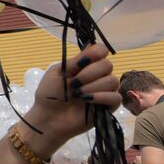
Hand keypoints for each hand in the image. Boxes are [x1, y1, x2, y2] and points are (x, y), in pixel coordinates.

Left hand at [20, 44, 119, 158]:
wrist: (48, 118)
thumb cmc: (49, 94)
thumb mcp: (57, 73)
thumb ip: (75, 61)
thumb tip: (92, 46)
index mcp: (85, 65)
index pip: (101, 50)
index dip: (97, 52)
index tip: (84, 61)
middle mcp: (97, 76)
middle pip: (108, 64)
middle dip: (90, 73)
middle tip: (74, 83)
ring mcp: (104, 91)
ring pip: (112, 80)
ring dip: (93, 87)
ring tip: (78, 95)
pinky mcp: (108, 107)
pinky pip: (116, 97)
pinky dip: (102, 97)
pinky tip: (88, 101)